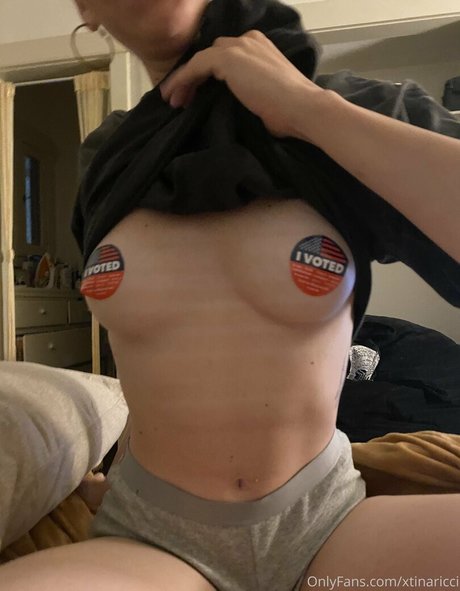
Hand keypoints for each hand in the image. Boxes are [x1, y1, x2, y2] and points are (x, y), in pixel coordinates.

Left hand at [160, 30, 323, 138]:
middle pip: (211, 55)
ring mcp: (238, 47)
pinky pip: (195, 66)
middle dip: (195, 76)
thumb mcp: (266, 97)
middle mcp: (248, 40)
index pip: (226, 57)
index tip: (197, 97)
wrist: (303, 108)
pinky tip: (174, 96)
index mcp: (260, 47)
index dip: (208, 76)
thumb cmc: (291, 112)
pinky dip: (182, 80)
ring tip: (174, 101)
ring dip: (185, 80)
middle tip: (184, 100)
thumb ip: (250, 92)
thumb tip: (234, 107)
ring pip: (201, 60)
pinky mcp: (227, 58)